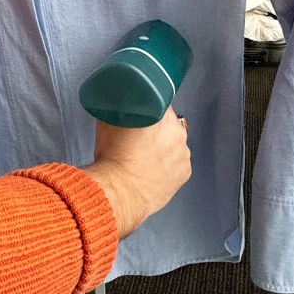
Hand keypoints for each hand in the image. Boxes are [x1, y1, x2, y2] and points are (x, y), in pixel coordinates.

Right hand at [84, 107, 190, 237]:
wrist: (118, 192)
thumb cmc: (112, 159)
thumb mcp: (108, 122)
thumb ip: (118, 108)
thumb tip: (118, 103)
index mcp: (162, 115)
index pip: (162, 100)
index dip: (151, 106)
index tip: (144, 113)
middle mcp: (178, 131)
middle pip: (170, 124)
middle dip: (159, 129)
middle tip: (140, 140)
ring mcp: (184, 153)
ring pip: (175, 144)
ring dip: (165, 148)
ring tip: (146, 158)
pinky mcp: (185, 172)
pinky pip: (178, 164)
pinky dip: (169, 166)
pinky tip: (153, 170)